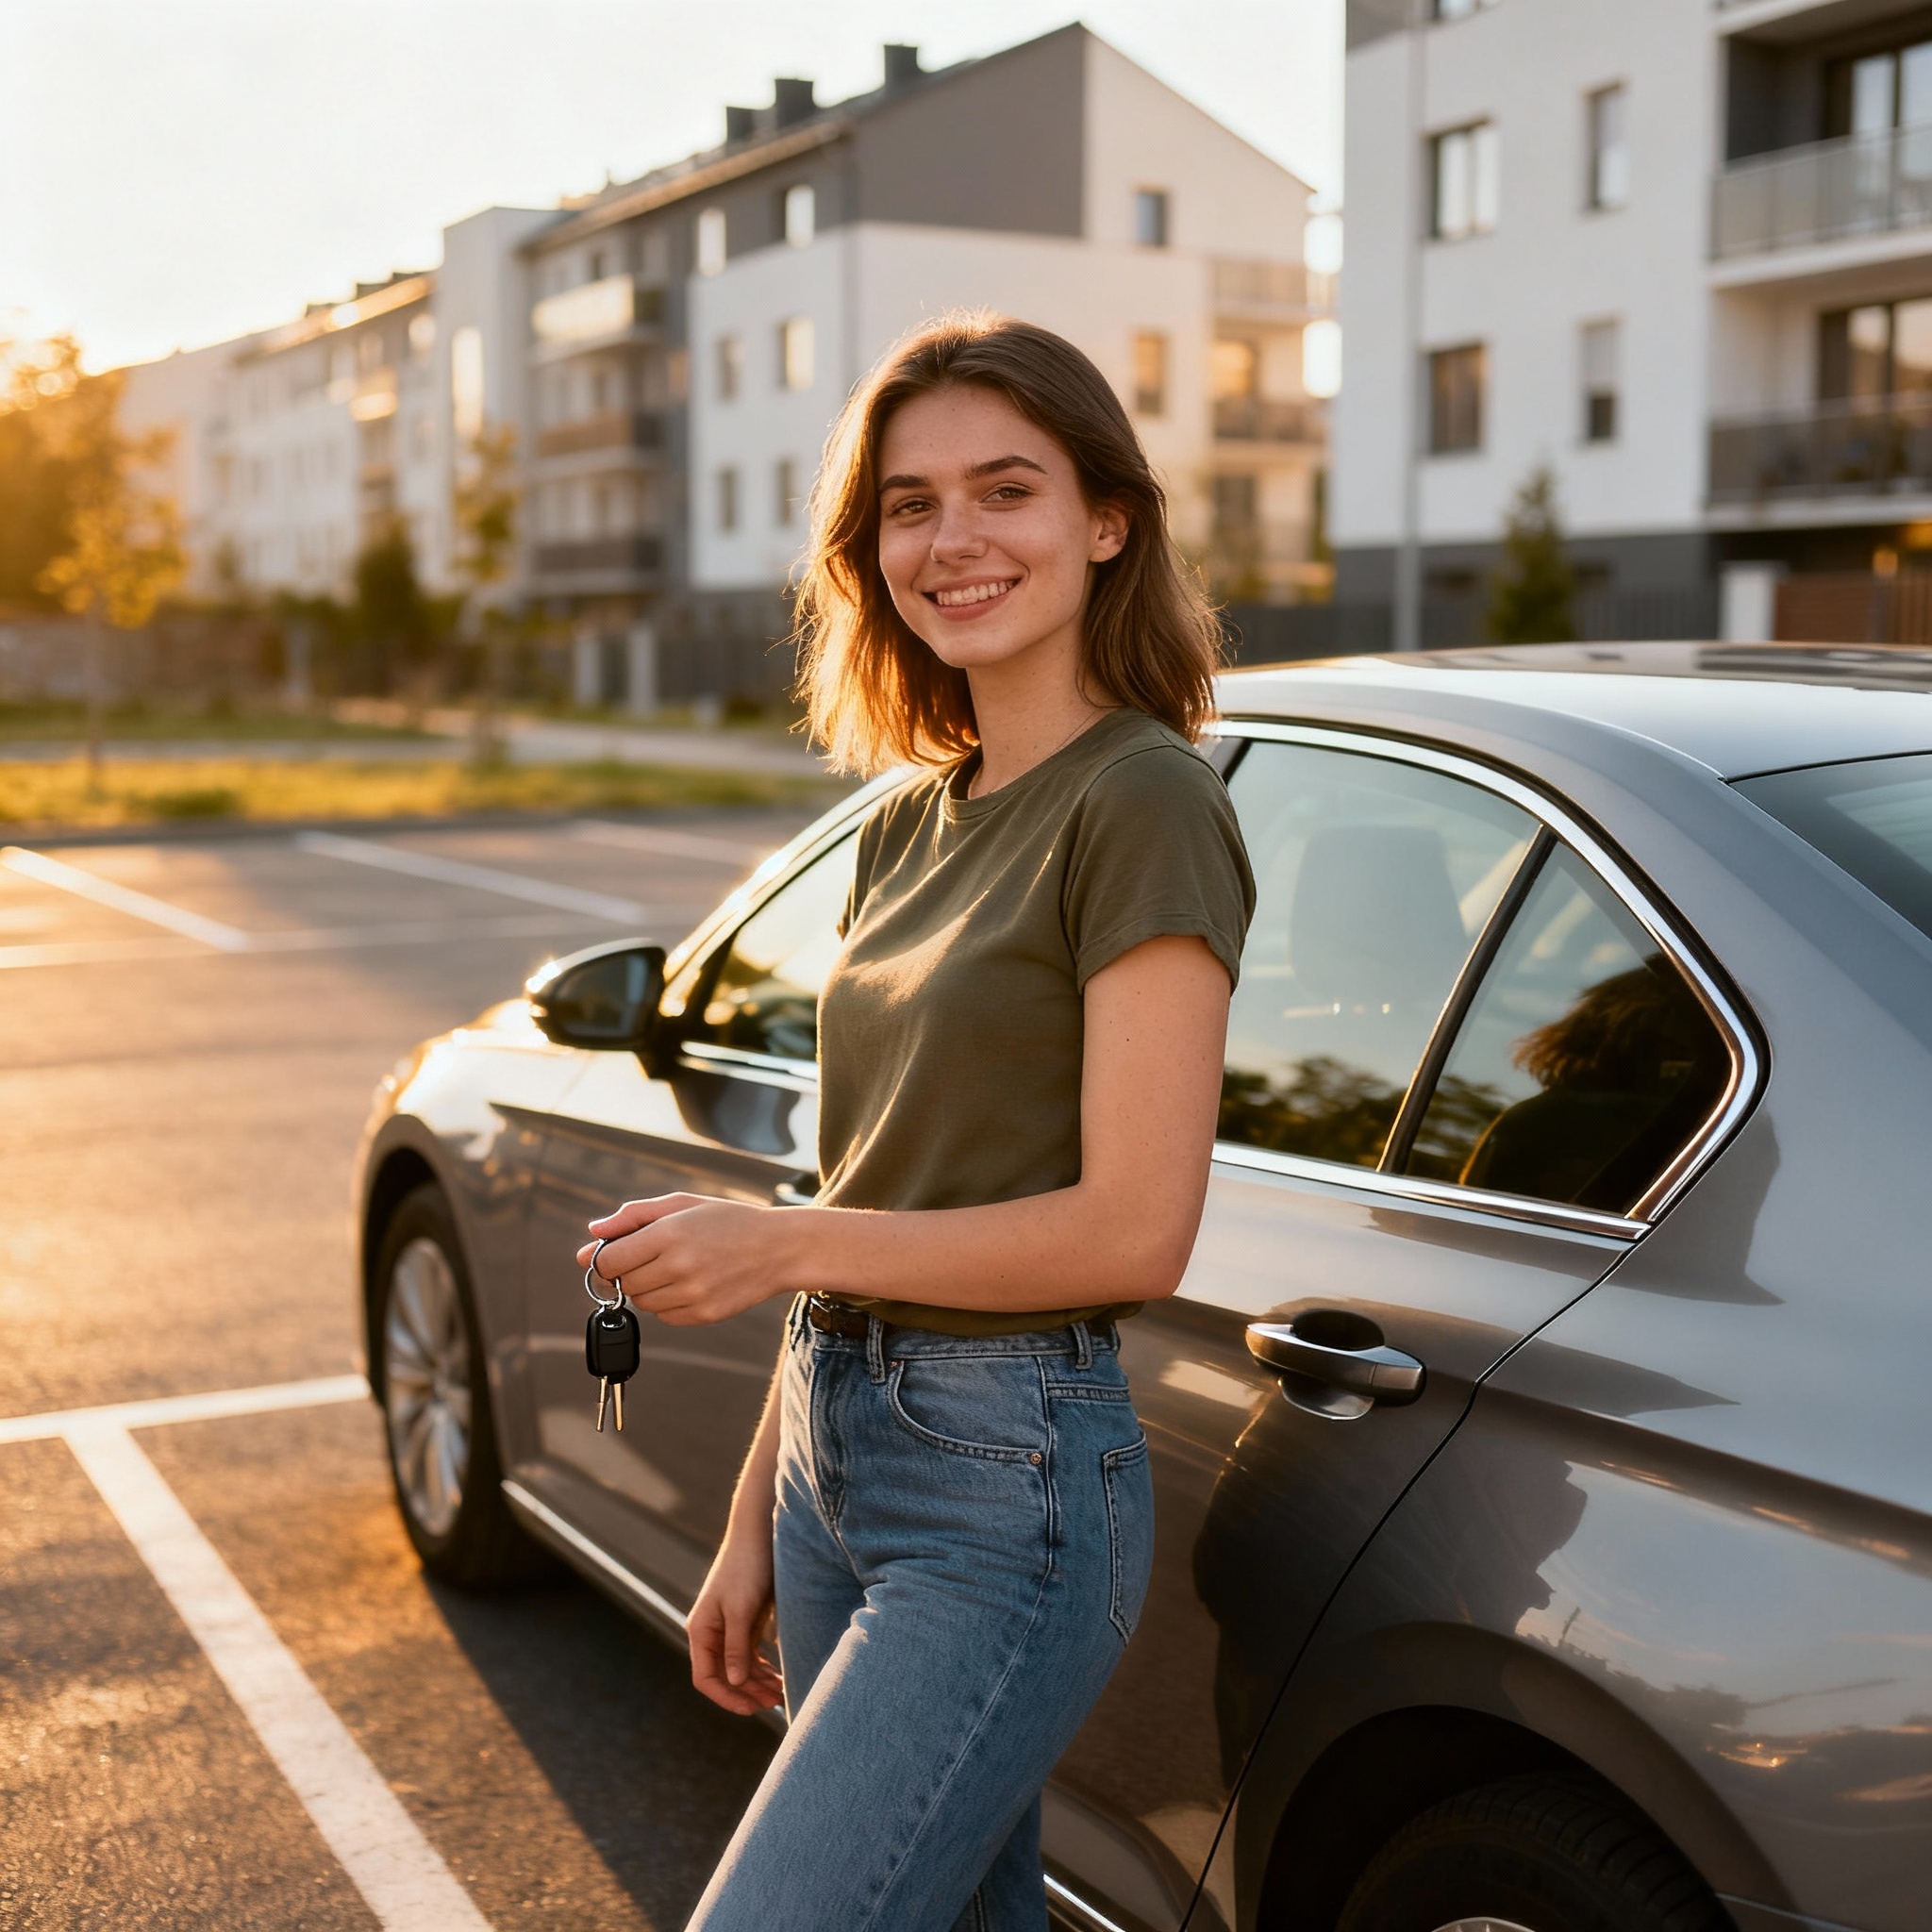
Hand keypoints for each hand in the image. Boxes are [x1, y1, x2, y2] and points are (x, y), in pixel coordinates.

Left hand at [576, 1193, 804, 1326]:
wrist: (779, 1248)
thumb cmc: (728, 1221)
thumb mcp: (682, 1204)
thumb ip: (632, 1216)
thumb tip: (593, 1233)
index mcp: (669, 1233)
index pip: (608, 1261)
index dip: (603, 1259)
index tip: (613, 1255)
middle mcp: (678, 1266)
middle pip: (623, 1283)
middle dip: (628, 1271)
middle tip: (652, 1257)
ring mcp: (692, 1294)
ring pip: (642, 1303)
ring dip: (648, 1288)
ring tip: (675, 1268)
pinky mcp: (704, 1315)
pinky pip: (665, 1317)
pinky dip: (668, 1303)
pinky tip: (690, 1283)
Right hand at [688, 1521, 783, 1714]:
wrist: (759, 1531)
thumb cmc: (747, 1567)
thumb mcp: (742, 1609)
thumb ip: (736, 1647)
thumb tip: (733, 1683)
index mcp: (701, 1630)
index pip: (706, 1677)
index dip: (726, 1697)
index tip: (752, 1709)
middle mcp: (711, 1632)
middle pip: (724, 1675)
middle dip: (748, 1692)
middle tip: (776, 1703)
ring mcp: (727, 1627)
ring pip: (739, 1667)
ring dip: (758, 1682)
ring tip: (783, 1693)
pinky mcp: (744, 1620)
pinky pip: (750, 1654)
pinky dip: (764, 1667)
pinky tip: (780, 1676)